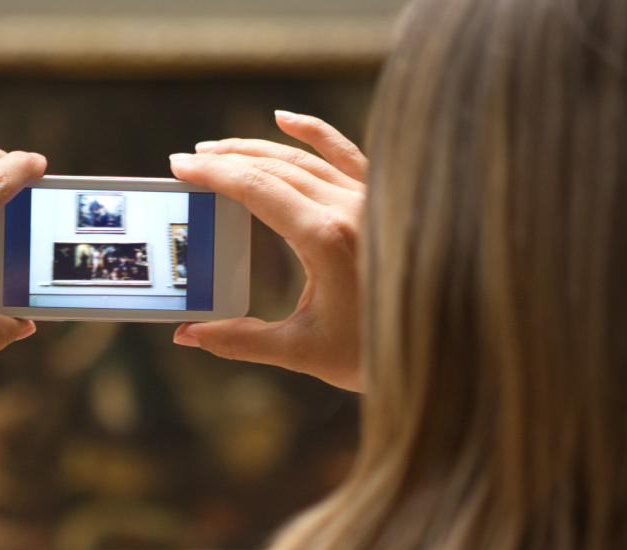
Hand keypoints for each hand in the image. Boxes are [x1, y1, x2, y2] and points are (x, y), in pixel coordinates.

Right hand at [168, 110, 365, 391]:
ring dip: (256, 149)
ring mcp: (370, 199)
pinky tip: (286, 118)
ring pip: (304, 158)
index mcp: (326, 238)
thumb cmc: (375, 354)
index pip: (256, 189)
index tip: (180, 166)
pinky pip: (347, 154)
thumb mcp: (301, 351)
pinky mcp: (382, 201)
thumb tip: (187, 336)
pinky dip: (316, 133)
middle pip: (274, 168)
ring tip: (217, 150)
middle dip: (226, 161)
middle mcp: (350, 207)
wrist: (446, 350)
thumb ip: (240, 340)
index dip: (213, 175)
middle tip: (187, 161)